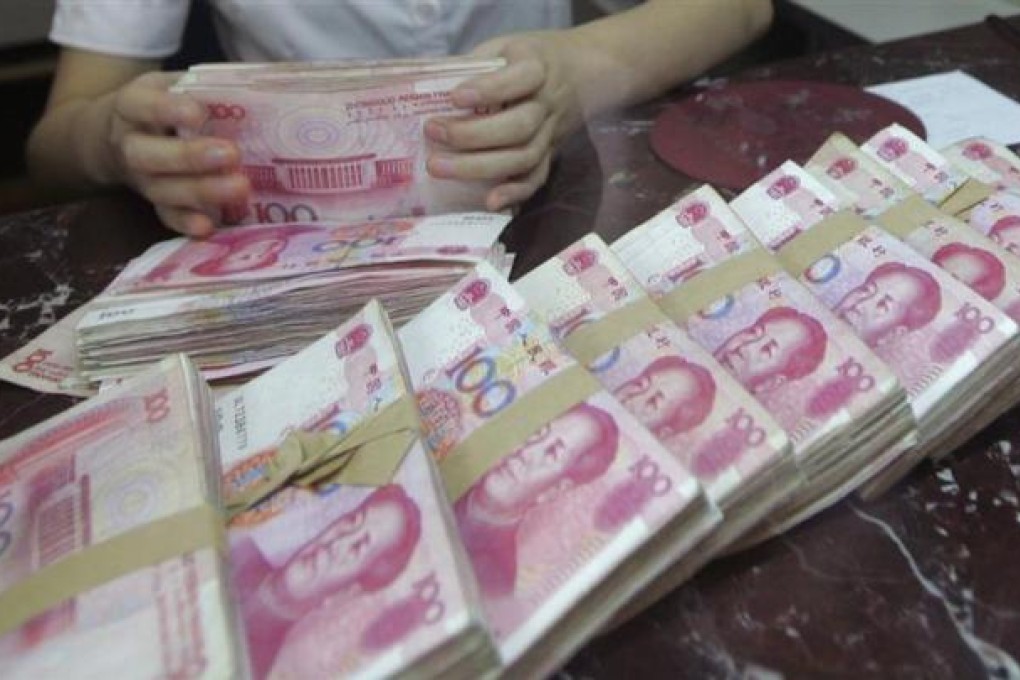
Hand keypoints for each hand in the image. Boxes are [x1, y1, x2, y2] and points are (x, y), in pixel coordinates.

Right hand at [105, 72, 249, 236]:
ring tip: (240, 188)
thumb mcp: (174, 86)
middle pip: (149, 155)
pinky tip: (210, 226)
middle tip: (231, 154)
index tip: (198, 113)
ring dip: (201, 192)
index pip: (143, 105)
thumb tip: (268, 83)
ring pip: (162, 190)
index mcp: (133, 106)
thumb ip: (205, 87)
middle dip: (189, 157)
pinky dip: (187, 224)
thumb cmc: (165, 107)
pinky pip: (167, 217)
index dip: (168, 110)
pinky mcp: (155, 204)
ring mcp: (141, 179)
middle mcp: (131, 144)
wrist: (118, 137)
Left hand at [424, 33, 582, 211]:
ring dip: (479, 167)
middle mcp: (547, 103)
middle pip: (518, 126)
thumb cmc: (529, 58)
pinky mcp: (549, 155)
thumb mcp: (504, 46)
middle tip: (433, 133)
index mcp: (537, 66)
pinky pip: (536, 179)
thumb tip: (428, 87)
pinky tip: (488, 202)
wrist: (582, 72)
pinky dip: (514, 194)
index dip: (488, 90)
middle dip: (472, 135)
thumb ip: (475, 64)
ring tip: (438, 167)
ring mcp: (550, 133)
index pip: (520, 78)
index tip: (455, 97)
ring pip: (523, 157)